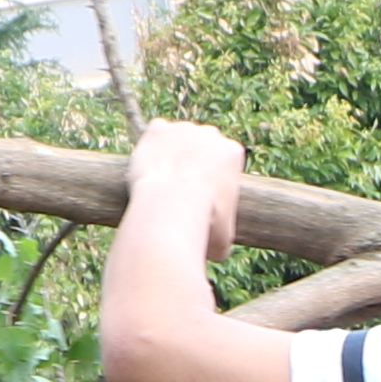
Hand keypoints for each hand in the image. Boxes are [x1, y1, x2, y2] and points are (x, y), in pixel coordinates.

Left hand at [123, 118, 248, 267]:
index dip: (213, 175)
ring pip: (178, 136)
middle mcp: (211, 134)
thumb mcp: (224, 238)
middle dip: (194, 160)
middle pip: (203, 142)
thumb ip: (223, 237)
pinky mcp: (158, 129)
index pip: (225, 158)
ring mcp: (183, 128)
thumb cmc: (202, 224)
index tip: (202, 192)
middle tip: (181, 186)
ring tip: (162, 176)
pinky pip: (155, 132)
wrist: (170, 206)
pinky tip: (148, 164)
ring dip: (172, 151)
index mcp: (233, 152)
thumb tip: (218, 252)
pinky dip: (151, 145)